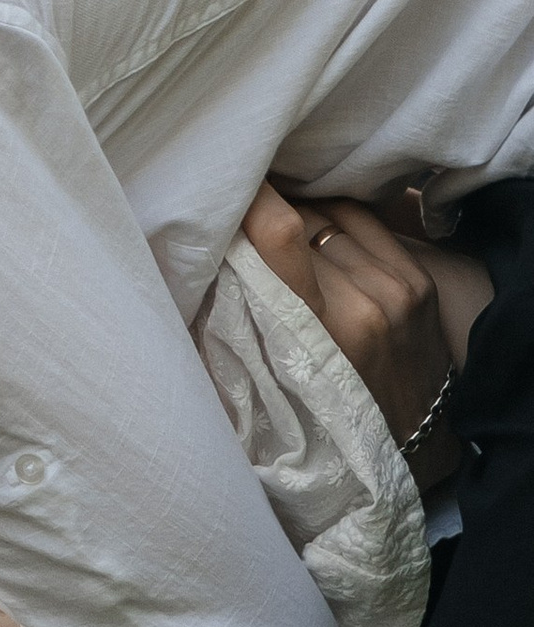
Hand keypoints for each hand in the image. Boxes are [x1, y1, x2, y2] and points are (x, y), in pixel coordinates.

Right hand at [243, 185, 454, 476]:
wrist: (412, 441)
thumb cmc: (324, 415)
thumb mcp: (270, 378)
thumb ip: (239, 317)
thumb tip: (208, 250)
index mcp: (317, 330)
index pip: (281, 233)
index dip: (250, 200)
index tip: (226, 185)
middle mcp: (363, 302)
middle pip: (302, 219)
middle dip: (272, 216)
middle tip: (250, 225)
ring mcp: (396, 289)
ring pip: (330, 216)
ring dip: (304, 219)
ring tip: (289, 241)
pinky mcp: (418, 280)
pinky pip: (364, 221)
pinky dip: (336, 221)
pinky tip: (322, 236)